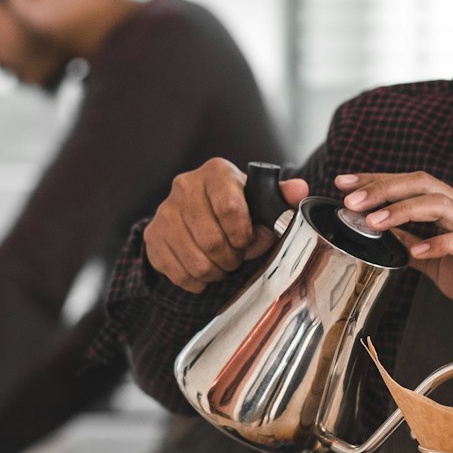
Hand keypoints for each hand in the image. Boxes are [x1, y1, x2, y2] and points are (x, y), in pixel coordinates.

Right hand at [144, 157, 308, 292]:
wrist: (192, 211)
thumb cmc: (233, 206)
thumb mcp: (257, 197)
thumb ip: (279, 196)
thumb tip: (299, 190)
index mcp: (216, 172)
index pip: (230, 208)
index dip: (245, 235)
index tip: (250, 241)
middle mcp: (184, 186)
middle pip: (212, 240)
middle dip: (231, 258)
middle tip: (237, 257)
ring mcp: (164, 212)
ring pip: (196, 262)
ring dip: (216, 271)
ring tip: (223, 264)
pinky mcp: (153, 237)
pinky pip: (179, 273)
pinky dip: (198, 280)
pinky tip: (204, 268)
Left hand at [336, 170, 452, 321]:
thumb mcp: (442, 261)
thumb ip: (415, 246)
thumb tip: (382, 239)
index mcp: (452, 209)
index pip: (411, 183)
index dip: (377, 180)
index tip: (344, 182)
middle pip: (421, 183)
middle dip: (383, 187)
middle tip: (351, 198)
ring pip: (438, 204)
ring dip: (403, 211)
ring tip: (374, 222)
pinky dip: (437, 244)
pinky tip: (416, 252)